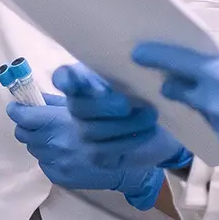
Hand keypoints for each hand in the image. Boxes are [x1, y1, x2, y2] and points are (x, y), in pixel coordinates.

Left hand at [8, 94, 166, 210]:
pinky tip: (65, 150)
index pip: (26, 117)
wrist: (138, 165)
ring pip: (33, 148)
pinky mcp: (62, 179)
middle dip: (28, 124)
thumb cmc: (121, 127)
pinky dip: (49, 155)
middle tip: (37, 118)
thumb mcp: (93, 106)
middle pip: (24, 133)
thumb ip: (61, 103)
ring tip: (55, 134)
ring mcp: (59, 165)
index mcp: (64, 123)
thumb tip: (37, 98)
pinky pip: (44, 163)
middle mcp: (58, 146)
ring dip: (40, 139)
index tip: (18, 105)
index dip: (19, 109)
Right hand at [54, 64, 192, 174]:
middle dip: (102, 106)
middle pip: (77, 107)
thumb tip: (128, 65)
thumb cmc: (141, 93)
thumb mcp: (134, 78)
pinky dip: (130, 140)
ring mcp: (84, 132)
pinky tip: (149, 131)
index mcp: (84, 82)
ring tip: (150, 115)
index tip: (71, 83)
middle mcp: (78, 107)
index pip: (63, 78)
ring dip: (124, 124)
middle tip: (126, 105)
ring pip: (92, 131)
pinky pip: (107, 151)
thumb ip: (123, 71)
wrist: (155, 127)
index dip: (64, 80)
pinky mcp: (96, 154)